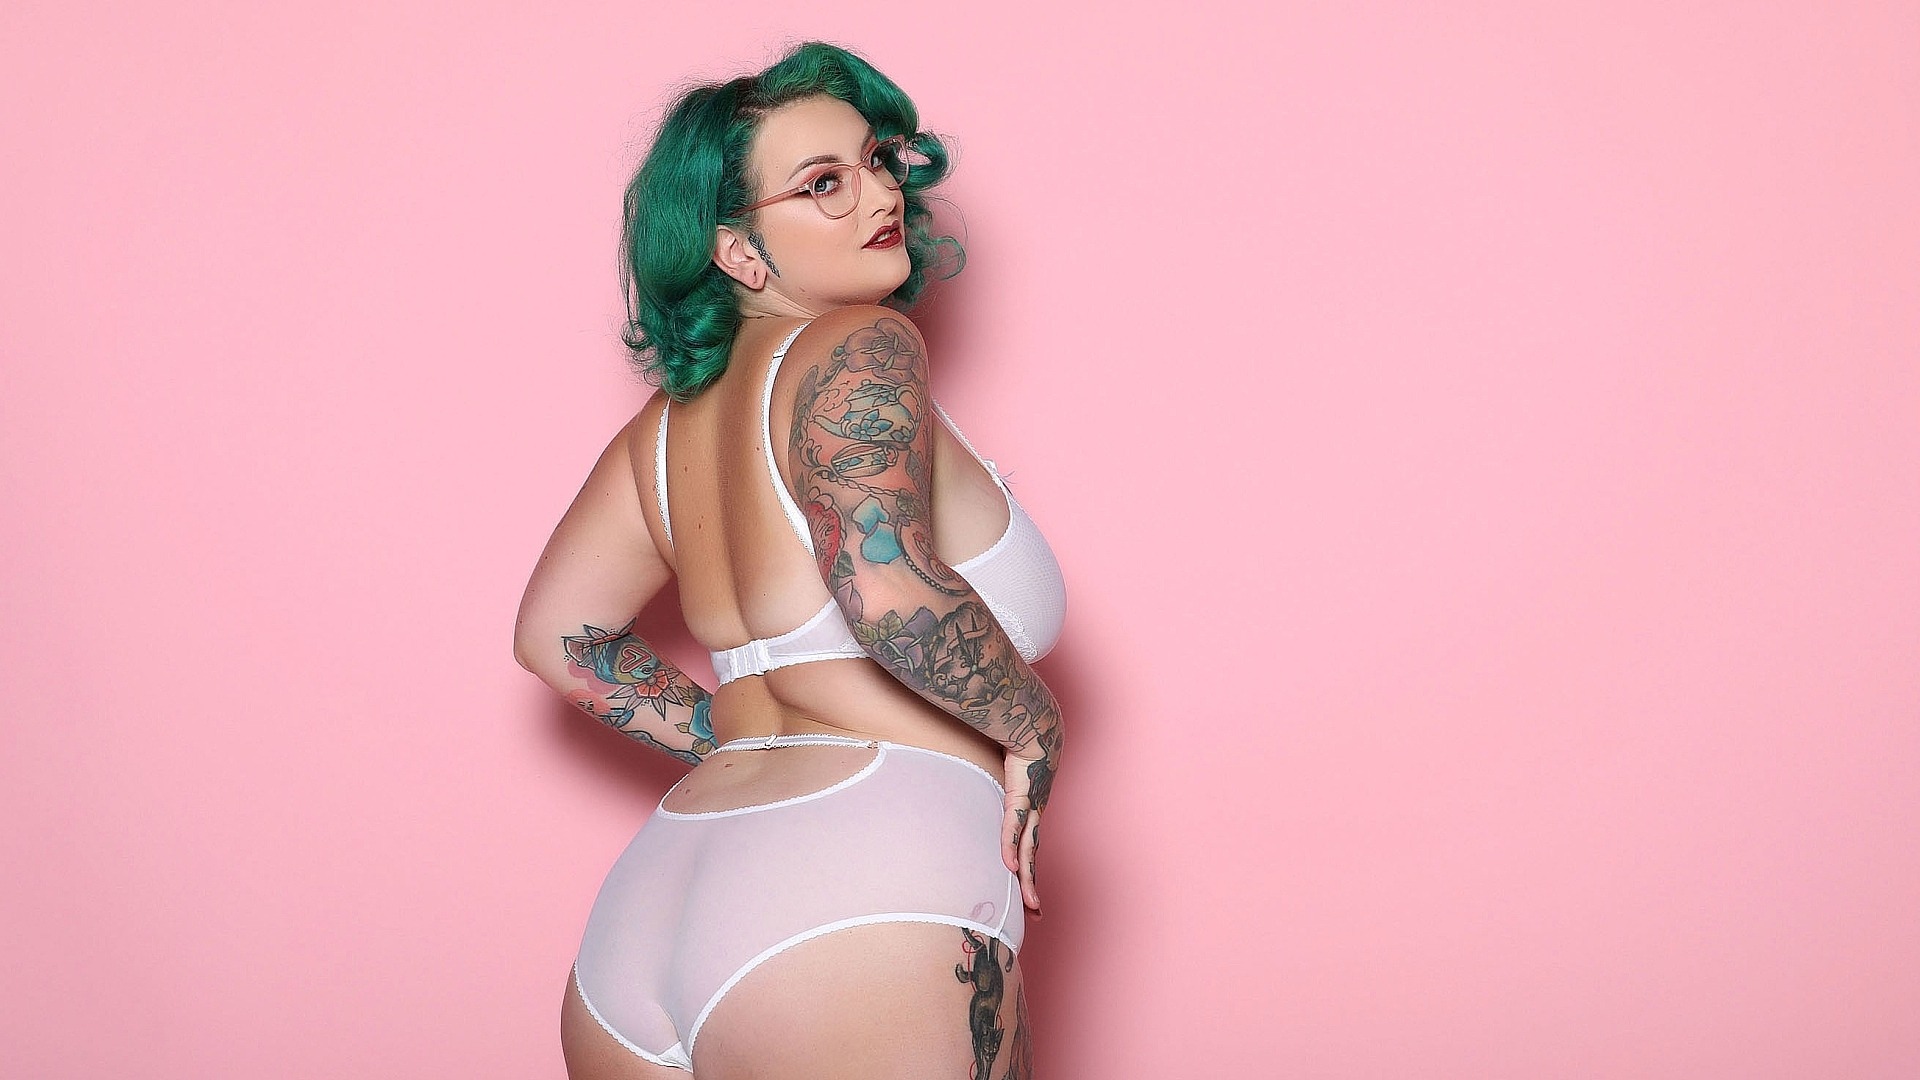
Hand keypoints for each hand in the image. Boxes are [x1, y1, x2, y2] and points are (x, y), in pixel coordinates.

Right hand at [1000, 741, 1058, 917]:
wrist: (1036, 727)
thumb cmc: (1020, 747)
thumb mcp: (1006, 775)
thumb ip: (995, 789)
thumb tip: (974, 786)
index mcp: (1030, 813)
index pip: (1029, 850)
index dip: (1029, 873)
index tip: (1030, 896)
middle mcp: (1034, 815)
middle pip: (1032, 858)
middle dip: (1033, 887)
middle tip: (1036, 914)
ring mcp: (1029, 808)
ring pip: (1029, 851)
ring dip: (1028, 879)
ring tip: (1031, 904)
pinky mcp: (1020, 796)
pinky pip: (1013, 827)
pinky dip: (1010, 847)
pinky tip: (1008, 867)